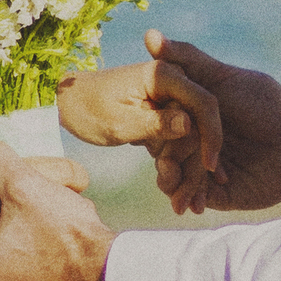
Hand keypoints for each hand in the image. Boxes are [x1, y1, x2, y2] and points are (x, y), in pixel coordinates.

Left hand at [55, 54, 220, 197]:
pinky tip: (186, 194)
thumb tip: (190, 125)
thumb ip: (155, 122)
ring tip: (192, 205)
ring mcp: (171, 98)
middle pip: (203, 122)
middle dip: (202, 162)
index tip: (210, 166)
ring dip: (194, 170)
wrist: (69, 104)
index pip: (203, 103)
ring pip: (195, 136)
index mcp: (164, 74)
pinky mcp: (166, 113)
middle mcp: (174, 82)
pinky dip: (183, 165)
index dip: (211, 135)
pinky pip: (182, 139)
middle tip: (197, 201)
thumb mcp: (120, 121)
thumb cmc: (88, 109)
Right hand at [135, 33, 280, 212]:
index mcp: (190, 120)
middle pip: (166, 158)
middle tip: (168, 167)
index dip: (155, 136)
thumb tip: (149, 34)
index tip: (152, 138)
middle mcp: (195, 144)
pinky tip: (190, 205)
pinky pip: (197, 199)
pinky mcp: (221, 192)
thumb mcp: (222, 76)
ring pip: (177, 182)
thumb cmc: (262, 99)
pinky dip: (190, 201)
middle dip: (164, 166)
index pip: (161, 131)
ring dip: (173, 186)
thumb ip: (186, 58)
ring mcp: (206, 170)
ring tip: (176, 189)